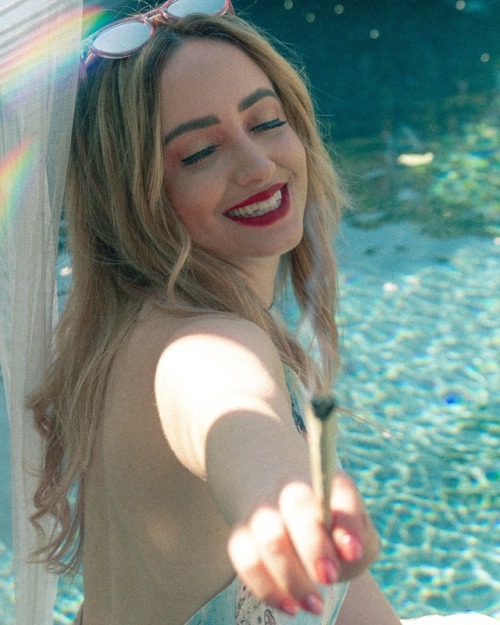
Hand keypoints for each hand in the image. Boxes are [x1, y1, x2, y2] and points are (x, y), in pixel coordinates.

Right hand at [228, 472, 379, 615]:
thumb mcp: (358, 536)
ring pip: (269, 536)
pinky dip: (268, 588)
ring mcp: (262, 511)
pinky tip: (291, 606)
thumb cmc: (334, 534)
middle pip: (297, 504)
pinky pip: (246, 561)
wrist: (292, 524)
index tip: (353, 553)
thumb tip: (347, 552)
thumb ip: (359, 540)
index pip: (337, 489)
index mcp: (326, 481)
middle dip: (314, 544)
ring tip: (315, 604)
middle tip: (329, 578)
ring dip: (292, 576)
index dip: (346, 522)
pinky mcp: (241, 537)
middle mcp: (290, 488)